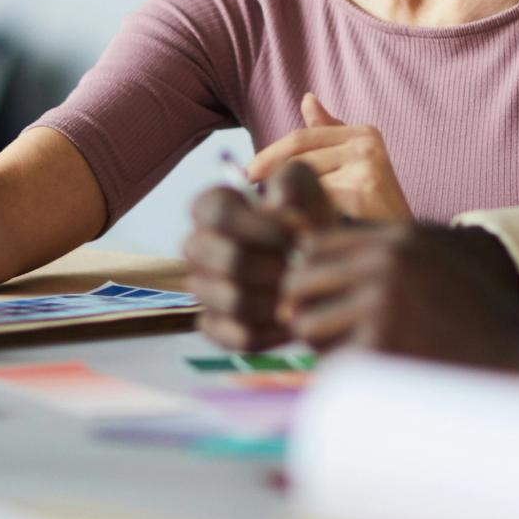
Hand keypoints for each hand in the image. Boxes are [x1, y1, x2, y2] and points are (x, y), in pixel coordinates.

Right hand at [183, 160, 339, 351]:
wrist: (320, 259)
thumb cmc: (306, 216)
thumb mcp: (305, 185)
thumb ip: (291, 182)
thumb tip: (277, 208)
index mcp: (211, 208)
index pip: (215, 214)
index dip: (259, 225)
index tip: (297, 230)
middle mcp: (198, 248)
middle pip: (226, 261)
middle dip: (274, 265)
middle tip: (301, 266)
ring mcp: (204, 290)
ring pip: (234, 301)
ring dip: (277, 297)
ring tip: (301, 290)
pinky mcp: (218, 327)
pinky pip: (239, 337)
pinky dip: (273, 331)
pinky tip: (294, 318)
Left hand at [244, 93, 413, 222]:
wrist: (402, 248)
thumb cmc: (374, 211)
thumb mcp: (352, 167)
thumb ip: (328, 134)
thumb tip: (307, 98)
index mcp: (363, 132)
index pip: (300, 138)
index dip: (269, 156)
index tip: (248, 173)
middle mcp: (367, 142)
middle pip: (299, 158)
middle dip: (273, 179)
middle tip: (253, 200)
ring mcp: (367, 164)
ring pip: (304, 180)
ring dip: (289, 202)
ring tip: (282, 221)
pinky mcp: (365, 189)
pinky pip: (316, 199)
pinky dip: (305, 216)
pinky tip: (304, 231)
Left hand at [282, 213, 518, 363]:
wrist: (518, 356)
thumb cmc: (474, 312)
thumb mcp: (433, 258)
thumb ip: (380, 249)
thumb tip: (308, 254)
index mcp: (396, 240)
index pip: (314, 247)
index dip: (310, 275)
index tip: (322, 300)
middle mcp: (385, 265)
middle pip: (299, 282)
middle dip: (307, 309)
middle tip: (329, 333)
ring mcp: (381, 306)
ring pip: (307, 325)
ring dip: (322, 344)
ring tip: (354, 354)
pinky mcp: (381, 349)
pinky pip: (330, 363)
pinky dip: (343, 373)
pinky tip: (372, 374)